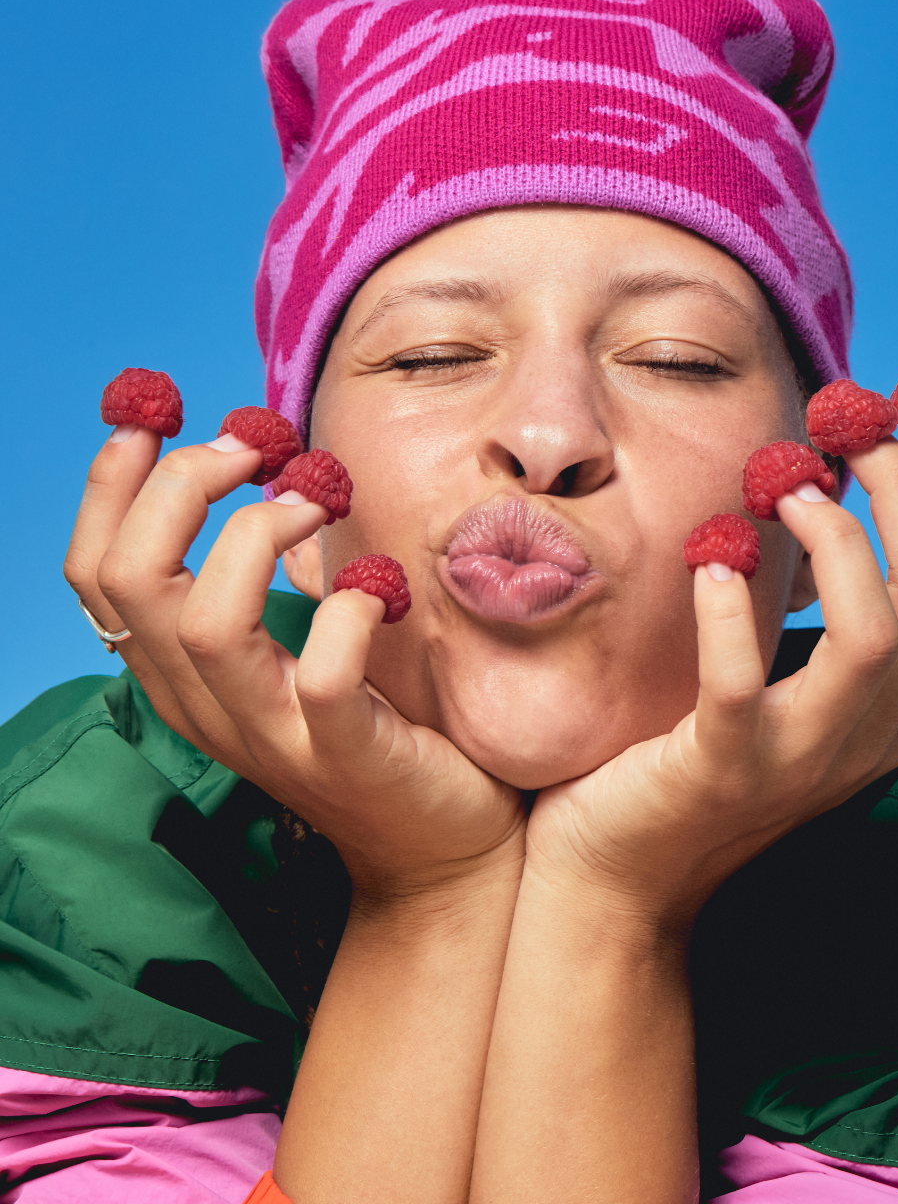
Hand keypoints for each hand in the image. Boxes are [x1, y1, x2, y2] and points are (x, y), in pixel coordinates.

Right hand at [63, 427, 525, 895]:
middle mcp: (204, 703)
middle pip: (130, 578)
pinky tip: (381, 590)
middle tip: (252, 448)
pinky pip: (320, 676)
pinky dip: (349, 612)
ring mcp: (269, 734)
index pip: (95, 572)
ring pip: (205, 622)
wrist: (439, 843)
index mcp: (182, 669)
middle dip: (180, 485)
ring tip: (315, 502)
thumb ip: (266, 574)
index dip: (112, 483)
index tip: (159, 416)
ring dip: (256, 533)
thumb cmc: (373, 722)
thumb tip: (270, 468)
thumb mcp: (293, 644)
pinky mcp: (341, 755)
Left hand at [524, 432, 897, 921]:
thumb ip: (806, 609)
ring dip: (841, 542)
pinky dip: (730, 615)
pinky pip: (741, 686)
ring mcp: (803, 759)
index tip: (895, 415)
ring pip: (876, 636)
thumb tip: (807, 487)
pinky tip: (707, 566)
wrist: (612, 876)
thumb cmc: (679, 756)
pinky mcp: (723, 772)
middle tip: (847, 422)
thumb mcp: (773, 681)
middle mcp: (872, 732)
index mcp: (892, 702)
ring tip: (786, 488)